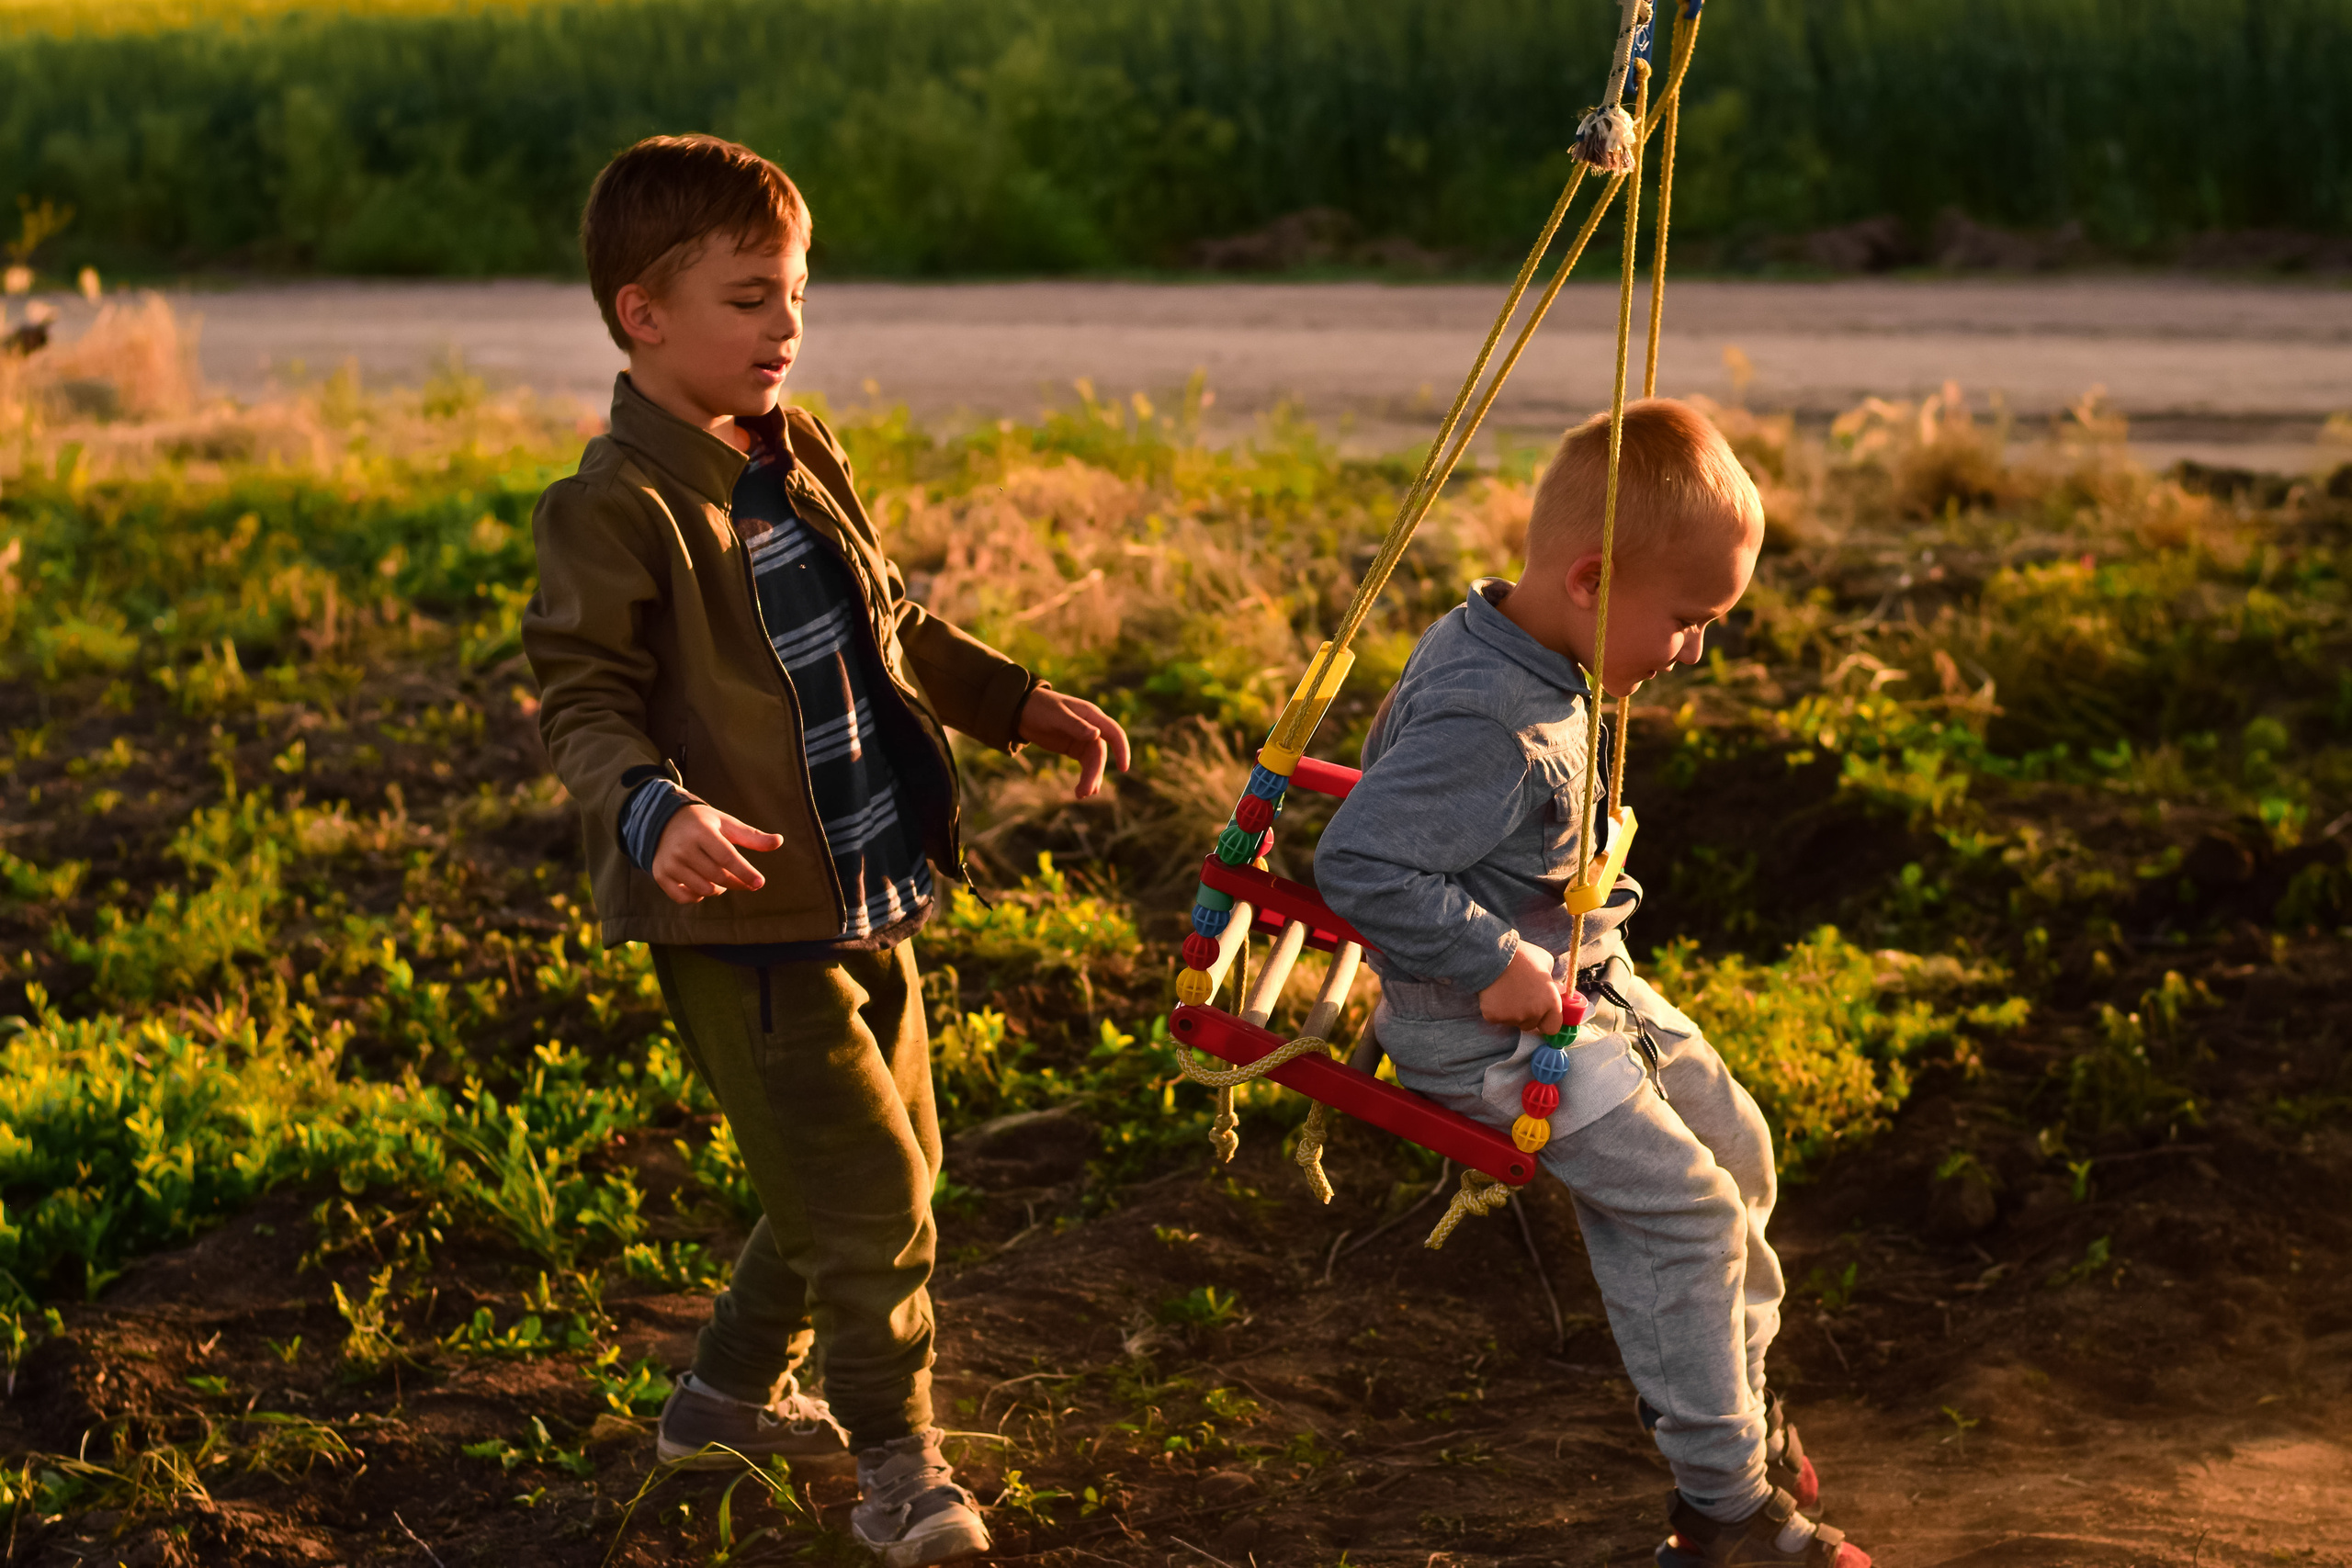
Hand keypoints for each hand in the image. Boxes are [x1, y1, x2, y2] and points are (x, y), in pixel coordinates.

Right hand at [650, 804, 783, 904]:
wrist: (663, 822)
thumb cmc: (703, 823)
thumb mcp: (726, 824)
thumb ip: (752, 836)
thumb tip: (779, 841)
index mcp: (701, 831)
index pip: (727, 857)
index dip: (745, 872)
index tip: (760, 883)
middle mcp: (683, 848)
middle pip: (718, 876)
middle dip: (736, 882)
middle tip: (746, 881)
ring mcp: (669, 863)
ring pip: (704, 890)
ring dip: (718, 889)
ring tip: (720, 876)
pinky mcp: (660, 875)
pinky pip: (686, 898)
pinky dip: (698, 896)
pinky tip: (702, 882)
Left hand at [1017, 688, 1131, 798]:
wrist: (1022, 710)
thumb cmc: (1041, 707)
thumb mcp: (1057, 716)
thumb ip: (1076, 725)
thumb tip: (1097, 735)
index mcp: (1092, 715)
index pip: (1114, 733)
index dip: (1122, 750)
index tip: (1124, 768)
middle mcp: (1092, 728)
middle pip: (1100, 754)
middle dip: (1095, 773)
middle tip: (1086, 792)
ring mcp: (1084, 739)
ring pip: (1094, 762)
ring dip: (1090, 778)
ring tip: (1081, 795)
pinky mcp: (1075, 749)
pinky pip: (1086, 765)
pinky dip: (1086, 777)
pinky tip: (1083, 791)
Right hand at [1480, 941, 1562, 1034]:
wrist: (1494, 954)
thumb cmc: (1522, 955)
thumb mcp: (1546, 962)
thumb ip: (1550, 981)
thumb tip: (1549, 987)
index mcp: (1551, 1002)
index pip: (1552, 1027)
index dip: (1545, 1021)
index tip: (1540, 1015)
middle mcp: (1534, 1013)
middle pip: (1529, 1024)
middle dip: (1525, 1014)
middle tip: (1518, 996)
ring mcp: (1513, 1017)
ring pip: (1511, 1021)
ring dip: (1509, 1011)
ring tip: (1504, 991)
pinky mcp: (1494, 1016)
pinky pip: (1495, 1017)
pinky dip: (1494, 1009)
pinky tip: (1494, 994)